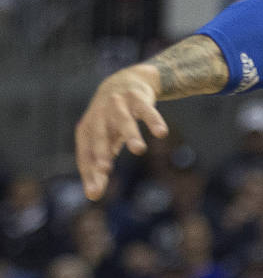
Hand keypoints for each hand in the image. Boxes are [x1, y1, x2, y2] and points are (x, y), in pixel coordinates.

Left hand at [75, 66, 167, 200]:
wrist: (123, 81)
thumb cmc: (109, 120)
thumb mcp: (103, 141)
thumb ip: (98, 167)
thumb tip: (93, 196)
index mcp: (87, 129)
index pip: (86, 154)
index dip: (90, 173)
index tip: (95, 194)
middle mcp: (99, 115)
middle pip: (99, 136)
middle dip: (102, 152)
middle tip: (104, 170)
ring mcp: (118, 104)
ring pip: (124, 120)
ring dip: (131, 134)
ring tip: (139, 150)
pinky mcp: (137, 97)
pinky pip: (147, 110)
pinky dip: (154, 120)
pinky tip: (161, 132)